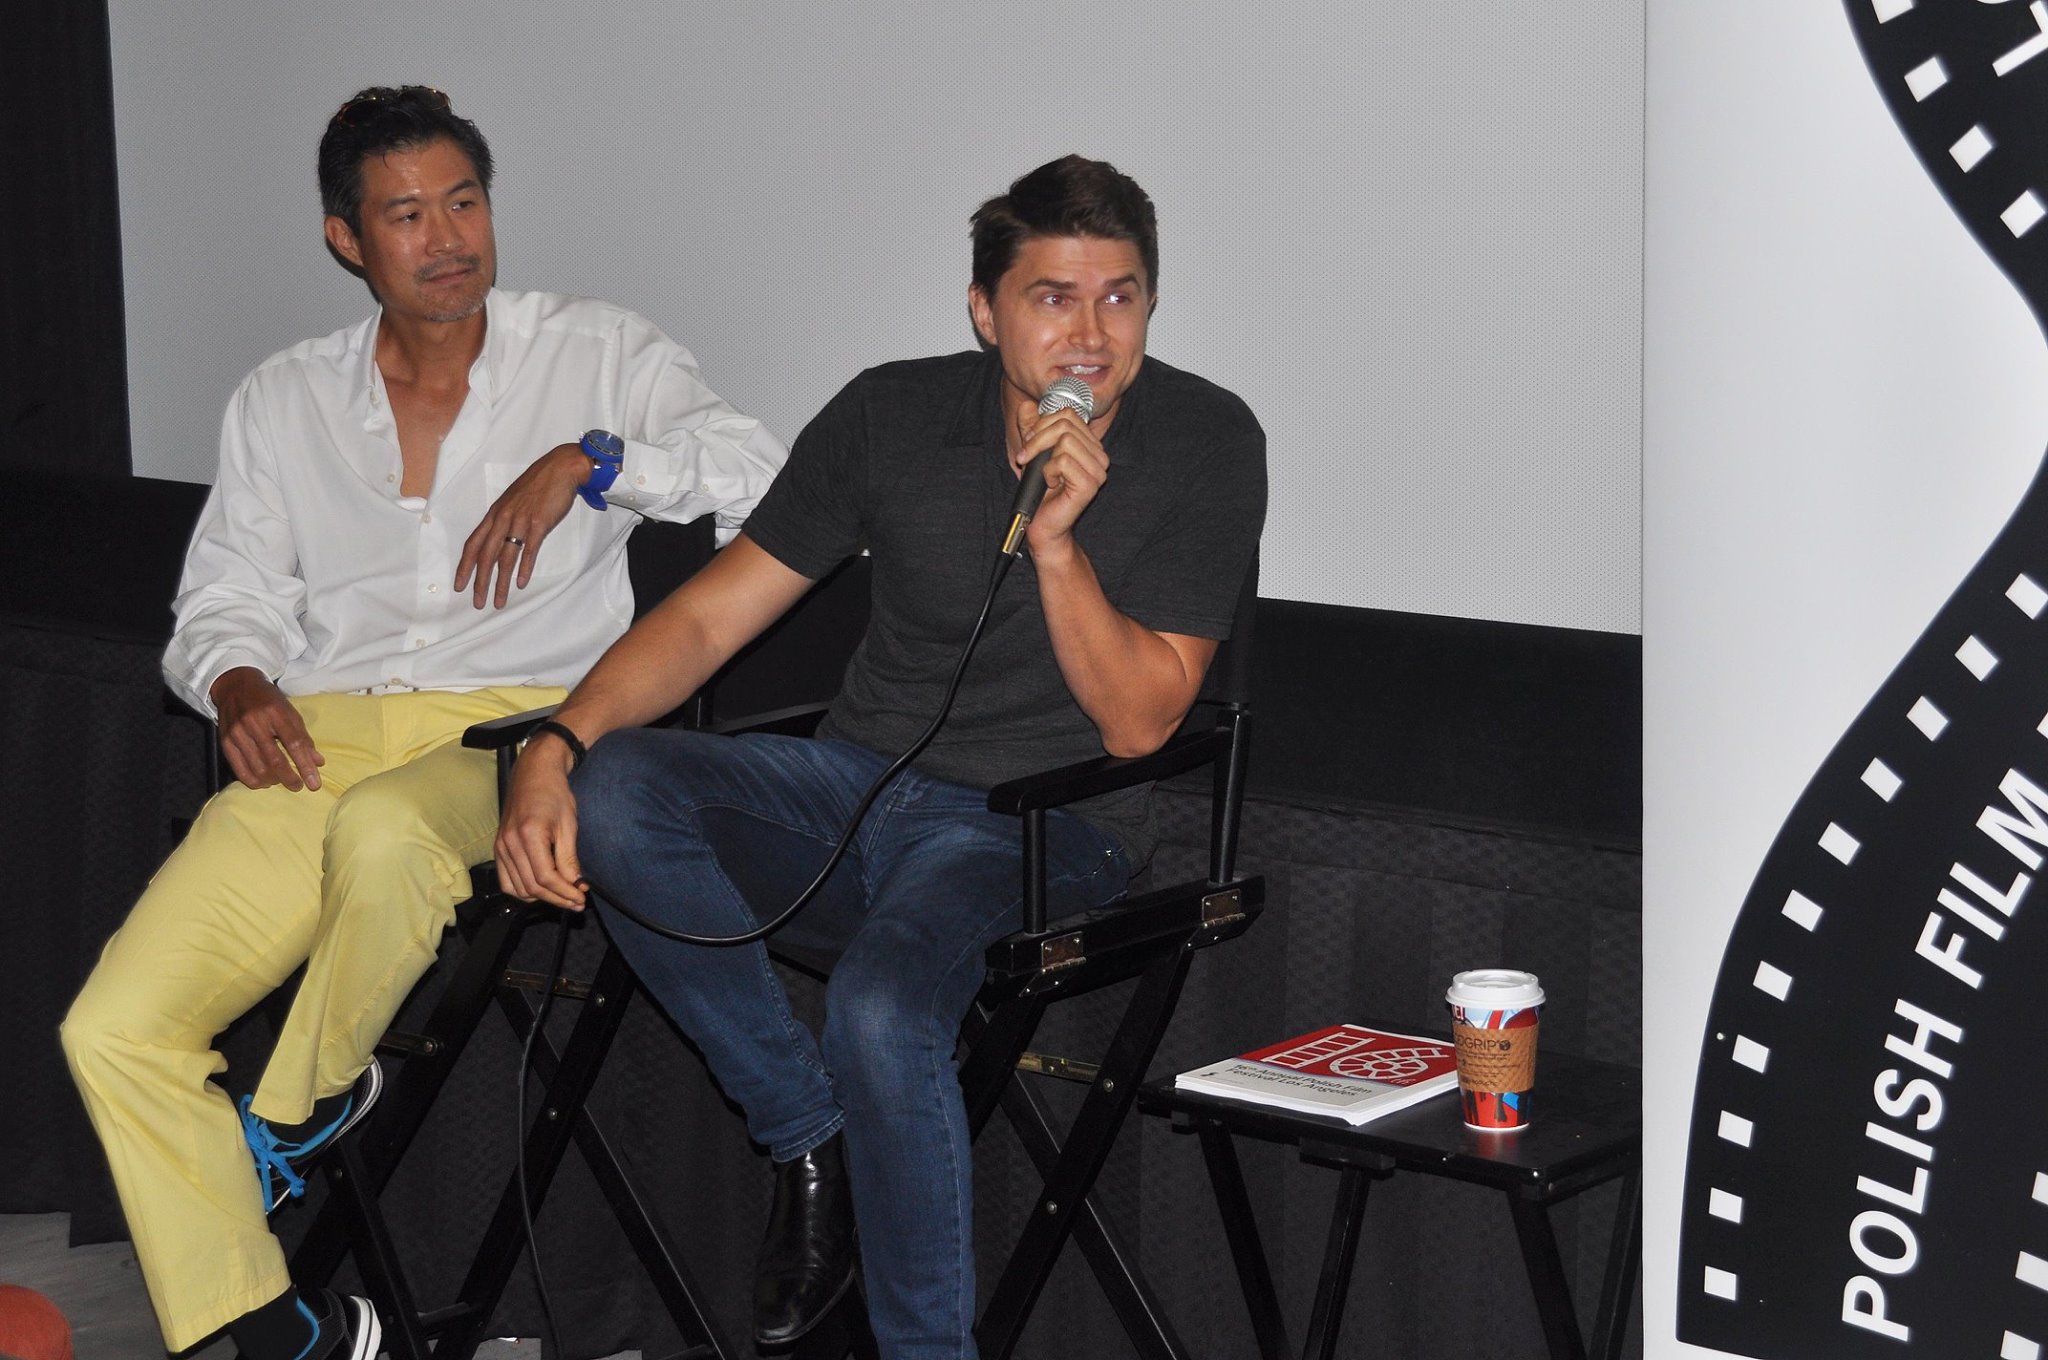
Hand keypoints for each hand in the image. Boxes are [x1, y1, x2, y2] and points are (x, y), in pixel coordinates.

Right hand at [211, 666, 324, 790]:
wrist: (236, 686)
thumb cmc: (268, 700)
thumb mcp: (290, 712)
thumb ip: (303, 737)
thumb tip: (318, 763)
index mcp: (276, 713)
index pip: (294, 743)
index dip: (305, 765)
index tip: (314, 783)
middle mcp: (255, 723)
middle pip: (274, 759)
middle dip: (289, 778)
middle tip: (298, 786)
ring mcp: (238, 733)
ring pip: (257, 767)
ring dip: (273, 780)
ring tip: (282, 781)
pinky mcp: (225, 741)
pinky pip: (239, 769)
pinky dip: (253, 780)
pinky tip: (264, 782)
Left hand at [455, 444, 589, 608]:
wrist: (560, 468)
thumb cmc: (539, 483)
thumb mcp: (514, 500)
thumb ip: (506, 518)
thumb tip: (502, 536)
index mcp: (495, 514)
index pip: (473, 544)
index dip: (465, 566)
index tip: (460, 585)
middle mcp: (503, 518)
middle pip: (486, 556)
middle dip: (480, 582)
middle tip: (478, 603)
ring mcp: (520, 521)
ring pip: (505, 557)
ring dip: (500, 582)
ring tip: (499, 601)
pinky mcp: (539, 524)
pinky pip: (528, 550)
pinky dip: (524, 568)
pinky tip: (520, 582)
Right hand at [495, 731, 587, 909]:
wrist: (533, 774)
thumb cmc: (554, 794)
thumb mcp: (569, 824)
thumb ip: (569, 858)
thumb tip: (576, 885)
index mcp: (529, 835)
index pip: (546, 878)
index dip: (565, 893)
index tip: (581, 898)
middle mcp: (510, 843)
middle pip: (532, 887)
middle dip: (557, 899)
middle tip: (577, 902)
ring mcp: (500, 847)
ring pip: (518, 888)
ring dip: (541, 898)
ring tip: (562, 896)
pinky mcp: (498, 848)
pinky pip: (506, 881)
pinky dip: (522, 890)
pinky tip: (541, 889)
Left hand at [1009, 396, 1109, 558]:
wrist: (1042, 524)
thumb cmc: (1040, 491)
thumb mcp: (1032, 453)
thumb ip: (1031, 428)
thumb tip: (1027, 405)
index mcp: (1090, 444)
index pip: (1068, 414)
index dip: (1042, 424)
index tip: (1029, 443)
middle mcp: (1099, 455)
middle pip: (1065, 424)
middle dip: (1038, 438)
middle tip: (1027, 458)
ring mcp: (1098, 470)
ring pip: (1065, 440)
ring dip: (1044, 457)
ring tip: (1044, 474)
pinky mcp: (1091, 484)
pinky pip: (1063, 461)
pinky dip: (1049, 471)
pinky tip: (1052, 484)